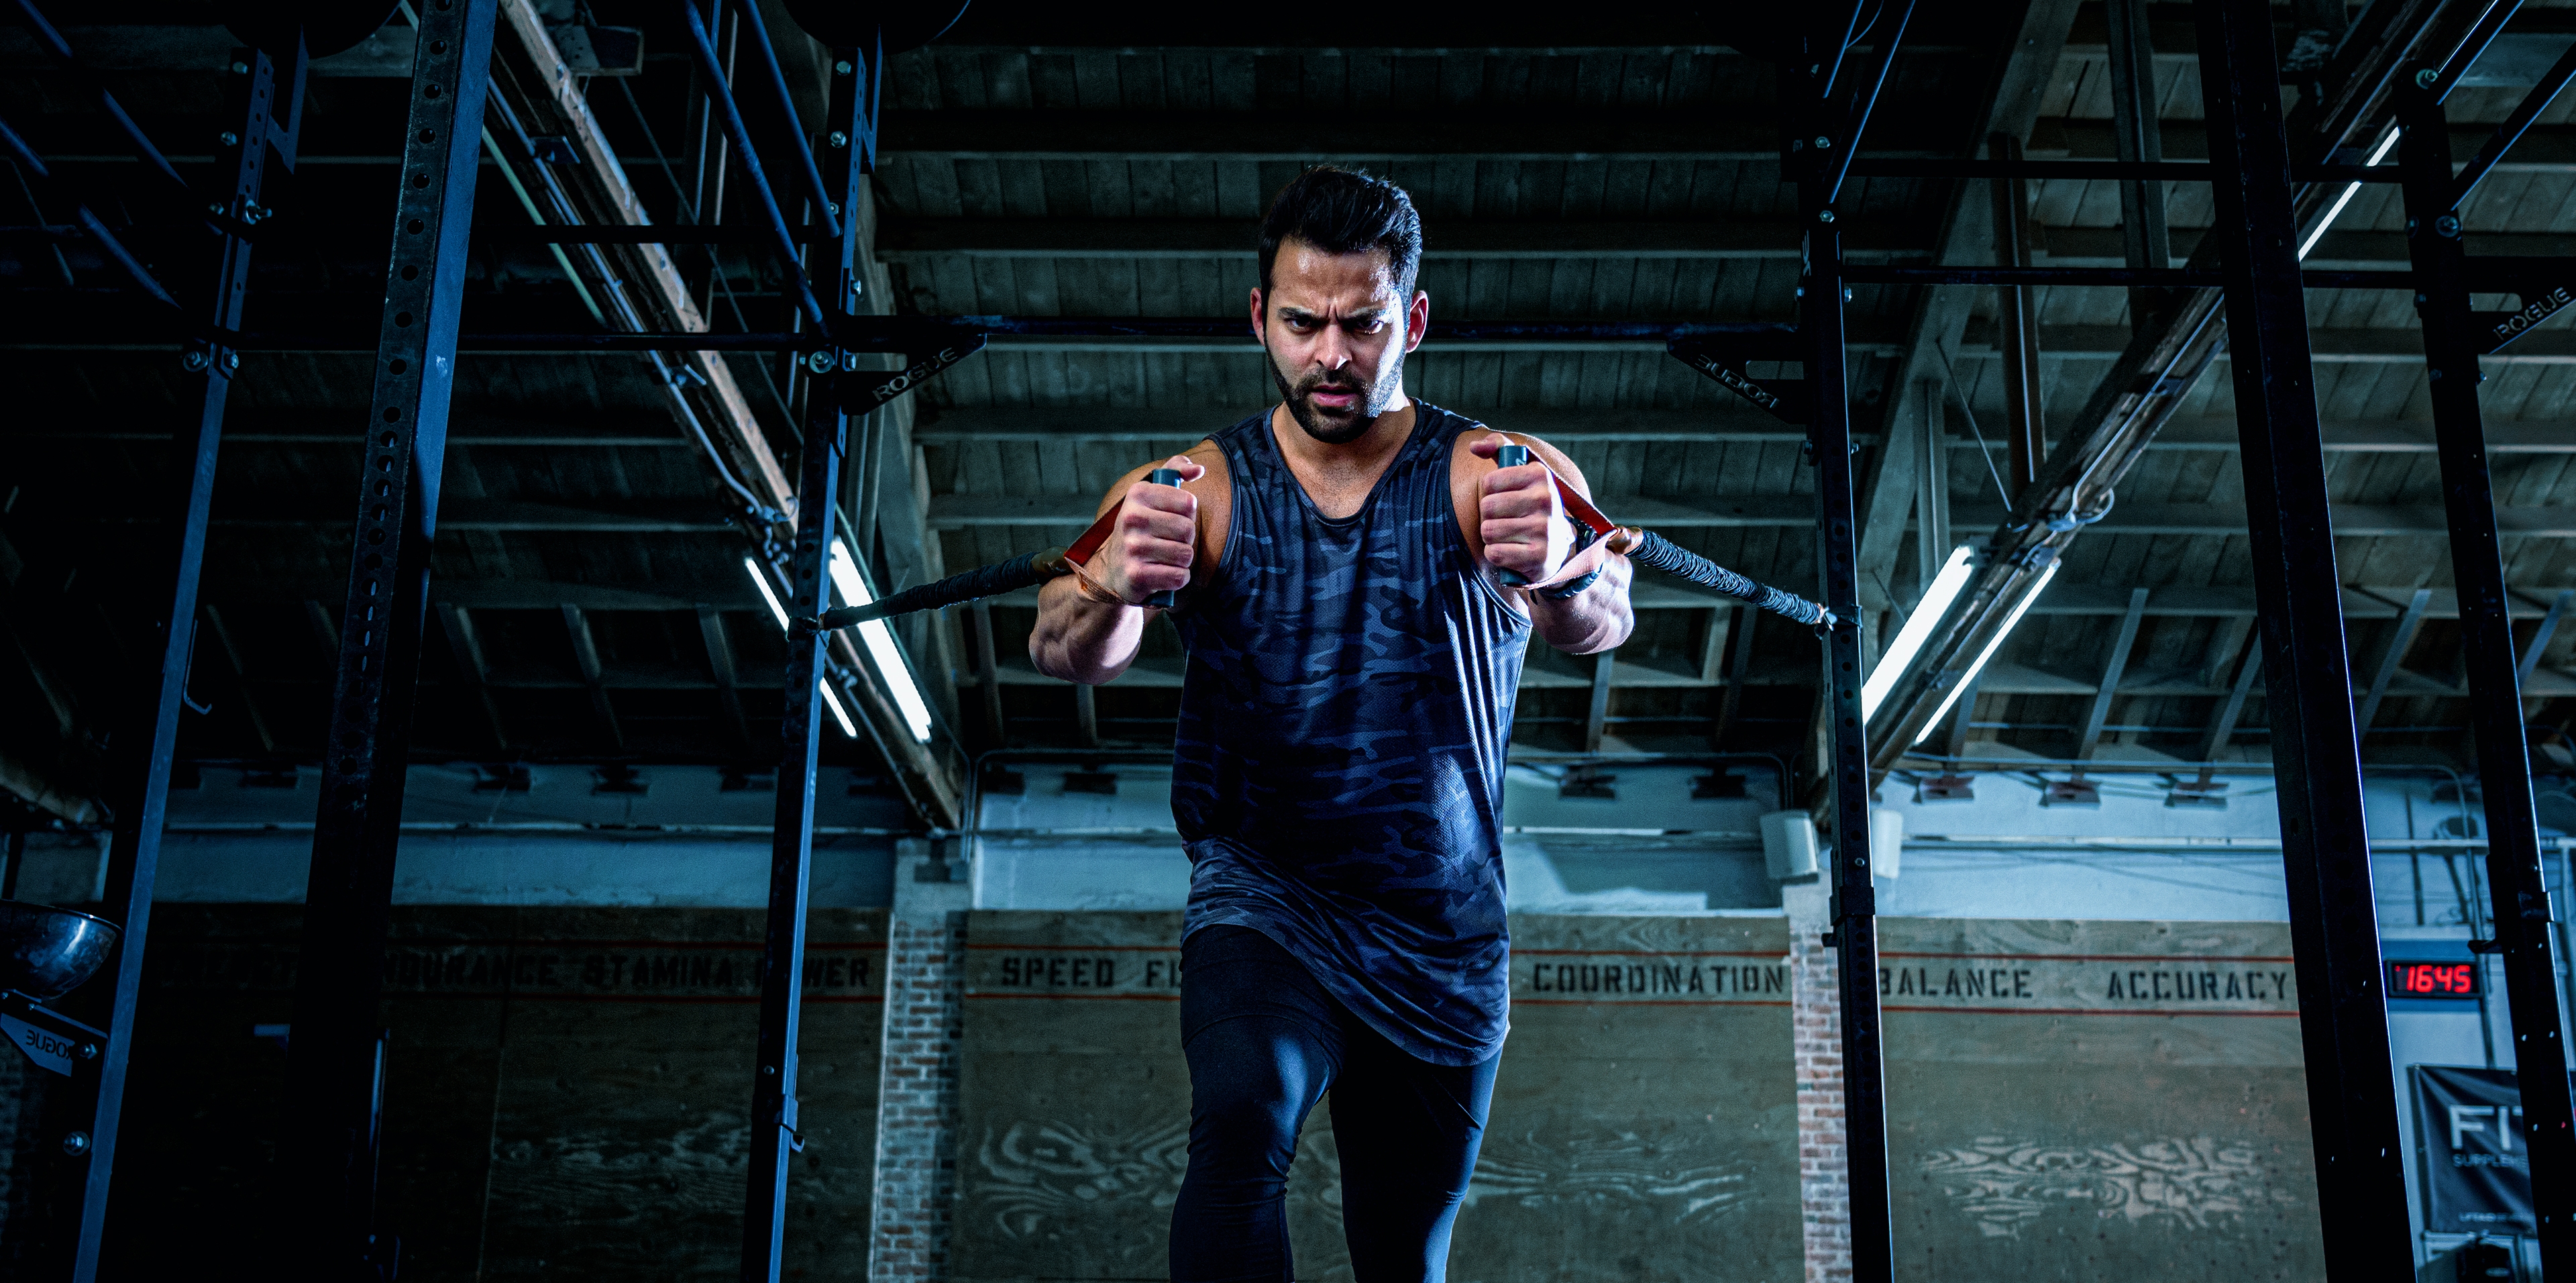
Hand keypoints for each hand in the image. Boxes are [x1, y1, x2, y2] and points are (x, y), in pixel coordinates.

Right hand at [1092, 455, 1202, 604]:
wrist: (1115, 570)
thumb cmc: (1143, 529)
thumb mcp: (1152, 494)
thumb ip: (1175, 471)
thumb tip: (1199, 469)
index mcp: (1138, 493)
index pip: (1189, 502)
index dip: (1187, 514)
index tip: (1172, 517)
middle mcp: (1131, 518)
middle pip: (1188, 529)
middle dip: (1185, 539)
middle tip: (1168, 541)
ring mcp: (1132, 547)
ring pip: (1186, 554)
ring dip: (1182, 560)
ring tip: (1165, 558)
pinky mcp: (1136, 575)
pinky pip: (1179, 577)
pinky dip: (1178, 578)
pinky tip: (1163, 574)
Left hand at [1469, 433, 1569, 584]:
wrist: (1556, 544)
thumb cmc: (1529, 503)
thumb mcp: (1520, 471)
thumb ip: (1499, 448)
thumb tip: (1474, 446)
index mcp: (1540, 474)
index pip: (1489, 482)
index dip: (1489, 493)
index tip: (1504, 496)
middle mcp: (1547, 499)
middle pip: (1487, 507)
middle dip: (1489, 516)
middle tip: (1505, 519)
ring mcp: (1545, 529)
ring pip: (1489, 531)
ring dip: (1491, 536)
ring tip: (1508, 535)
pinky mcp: (1540, 556)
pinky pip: (1496, 553)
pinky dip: (1496, 554)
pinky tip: (1511, 551)